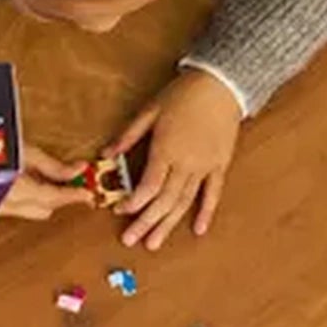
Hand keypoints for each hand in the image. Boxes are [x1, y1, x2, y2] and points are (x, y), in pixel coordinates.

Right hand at [0, 143, 96, 222]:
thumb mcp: (24, 150)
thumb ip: (52, 165)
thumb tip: (76, 170)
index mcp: (16, 189)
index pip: (55, 198)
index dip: (75, 197)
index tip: (88, 195)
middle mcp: (6, 204)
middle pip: (46, 210)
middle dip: (60, 198)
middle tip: (73, 184)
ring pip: (32, 212)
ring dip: (44, 200)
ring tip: (50, 180)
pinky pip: (17, 209)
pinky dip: (28, 200)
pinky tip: (28, 184)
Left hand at [112, 69, 242, 248]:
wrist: (222, 84)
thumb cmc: (183, 94)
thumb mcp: (150, 111)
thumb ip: (127, 136)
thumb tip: (105, 154)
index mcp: (165, 150)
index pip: (148, 186)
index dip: (133, 202)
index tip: (120, 211)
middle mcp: (186, 163)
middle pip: (164, 201)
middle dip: (145, 222)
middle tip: (130, 240)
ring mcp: (205, 166)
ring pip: (185, 202)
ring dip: (169, 224)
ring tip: (154, 243)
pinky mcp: (220, 165)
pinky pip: (213, 193)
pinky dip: (206, 211)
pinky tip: (198, 229)